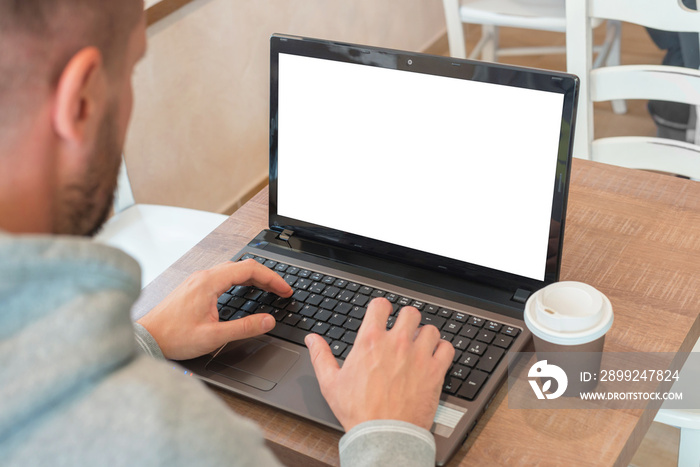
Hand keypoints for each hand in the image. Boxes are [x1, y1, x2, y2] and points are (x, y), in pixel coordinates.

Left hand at [137, 259, 291, 359]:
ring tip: (268, 289)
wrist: (146, 338)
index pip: (250, 269)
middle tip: (282, 291)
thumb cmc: (173, 337)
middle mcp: (204, 276)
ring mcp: (198, 280)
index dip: (272, 278)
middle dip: (266, 277)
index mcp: (210, 282)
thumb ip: (244, 328)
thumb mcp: (213, 337)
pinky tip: (244, 290)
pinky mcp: (194, 287)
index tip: (285, 290)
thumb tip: (268, 321)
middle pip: (243, 266)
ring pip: (233, 270)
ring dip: (253, 277)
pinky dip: (240, 280)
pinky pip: (223, 276)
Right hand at [305, 298, 453, 430]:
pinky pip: (447, 348)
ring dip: (425, 335)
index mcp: (371, 341)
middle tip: (404, 331)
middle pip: (410, 312)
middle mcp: (396, 342)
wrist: (383, 435)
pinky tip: (435, 357)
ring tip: (420, 345)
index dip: (381, 308)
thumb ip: (321, 356)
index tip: (383, 314)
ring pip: (430, 329)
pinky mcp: (435, 371)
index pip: (380, 305)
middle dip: (406, 319)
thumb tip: (312, 339)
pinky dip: (442, 350)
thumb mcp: (330, 382)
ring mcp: (418, 355)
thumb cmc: (358, 411)